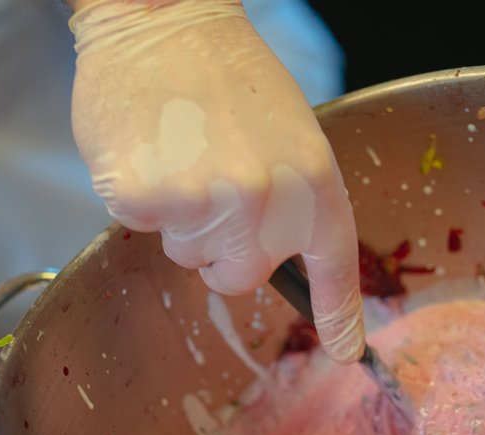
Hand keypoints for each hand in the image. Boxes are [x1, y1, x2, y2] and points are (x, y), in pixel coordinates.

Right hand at [69, 0, 364, 362]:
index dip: (339, 315)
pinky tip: (147, 149)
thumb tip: (264, 259)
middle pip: (239, 277)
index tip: (346, 351)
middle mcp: (268, 200)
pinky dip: (139, 197)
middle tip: (210, 182)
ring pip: (189, 255)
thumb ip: (288, 203)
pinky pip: (142, 226)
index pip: (332, 265)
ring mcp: (209, 202)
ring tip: (180, 154)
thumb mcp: (287, 136)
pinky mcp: (149, 198)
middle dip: (220, 247)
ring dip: (180, 219)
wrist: (164, 21)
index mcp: (312, 181)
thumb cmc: (225, 77)